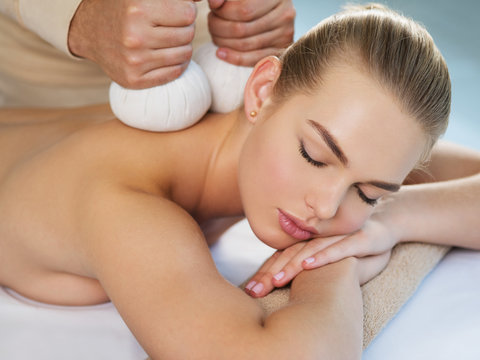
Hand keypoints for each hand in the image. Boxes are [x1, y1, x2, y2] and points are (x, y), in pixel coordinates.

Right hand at [68, 0, 200, 88]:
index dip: (185, 11)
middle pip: (188, 34)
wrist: (90, 31)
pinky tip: (164, 54)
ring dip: (181, 46)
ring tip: (166, 39)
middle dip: (184, 28)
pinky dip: (175, 63)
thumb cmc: (125, 7)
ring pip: (185, 55)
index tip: (173, 11)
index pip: (188, 13)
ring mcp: (134, 61)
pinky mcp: (134, 79)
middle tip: (168, 26)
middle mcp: (135, 36)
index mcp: (138, 9)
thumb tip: (214, 0)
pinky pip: (174, 73)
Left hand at [207, 0, 294, 65]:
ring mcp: (285, 34)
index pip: (243, 9)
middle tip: (211, 26)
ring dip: (224, 43)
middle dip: (219, 29)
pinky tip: (221, 53)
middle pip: (243, 29)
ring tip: (215, 37)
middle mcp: (286, 13)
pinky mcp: (281, 51)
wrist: (267, 15)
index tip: (213, 11)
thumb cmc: (249, 1)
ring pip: (246, 45)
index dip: (222, 13)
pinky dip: (234, 58)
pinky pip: (254, 59)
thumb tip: (214, 3)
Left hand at [245, 215, 397, 297]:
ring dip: (292, 265)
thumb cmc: (351, 247)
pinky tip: (309, 265)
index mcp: (308, 242)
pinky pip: (339, 248)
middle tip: (255, 290)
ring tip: (276, 280)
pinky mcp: (359, 239)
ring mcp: (338, 236)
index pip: (283, 258)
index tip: (250, 290)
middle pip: (291, 254)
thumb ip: (306, 268)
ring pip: (310, 251)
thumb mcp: (327, 258)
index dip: (266, 273)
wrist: (385, 227)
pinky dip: (323, 256)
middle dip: (271, 273)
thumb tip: (280, 285)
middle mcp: (319, 237)